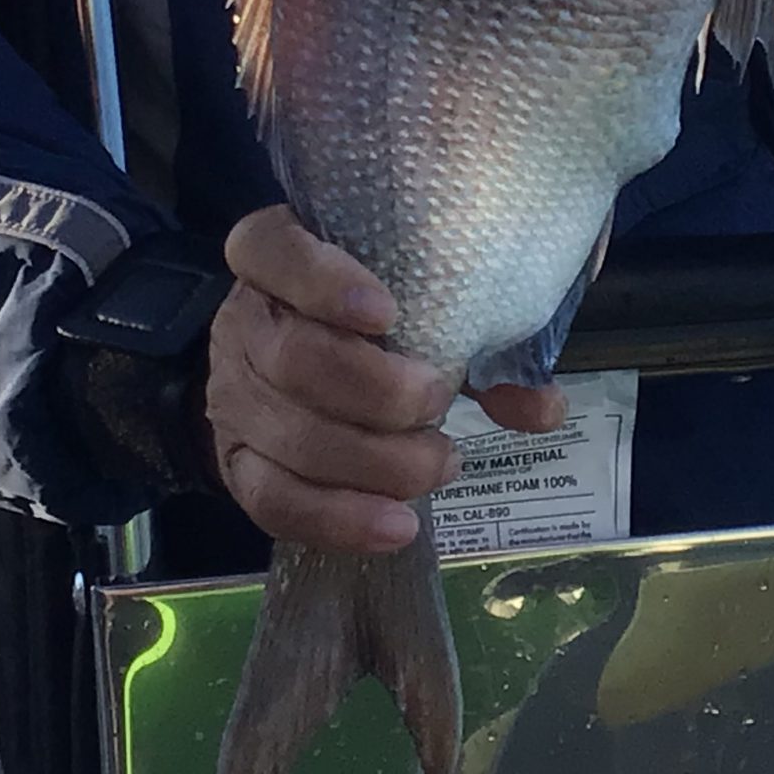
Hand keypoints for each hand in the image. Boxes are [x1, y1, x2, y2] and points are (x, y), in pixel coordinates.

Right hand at [204, 207, 566, 552]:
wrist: (299, 368)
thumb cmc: (373, 322)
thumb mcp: (422, 306)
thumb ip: (481, 342)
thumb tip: (541, 406)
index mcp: (276, 257)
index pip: (270, 249)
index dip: (321, 280)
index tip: (386, 312)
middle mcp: (244, 322)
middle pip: (291, 357)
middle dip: (376, 391)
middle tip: (438, 402)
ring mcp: (231, 396)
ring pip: (290, 436)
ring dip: (374, 461)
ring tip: (439, 464)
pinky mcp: (236, 464)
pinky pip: (274, 501)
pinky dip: (340, 517)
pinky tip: (397, 524)